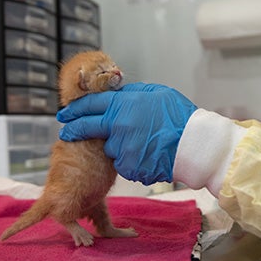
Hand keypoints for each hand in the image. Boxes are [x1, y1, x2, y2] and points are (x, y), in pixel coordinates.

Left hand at [56, 82, 197, 184]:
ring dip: (119, 146)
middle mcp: (118, 126)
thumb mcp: (155, 93)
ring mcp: (122, 149)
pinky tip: (148, 155)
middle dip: (74, 130)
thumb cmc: (179, 116)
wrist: (195, 145)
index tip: (64, 113)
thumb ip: (131, 93)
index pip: (90, 105)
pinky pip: (124, 164)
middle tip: (66, 132)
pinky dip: (131, 160)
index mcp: (123, 105)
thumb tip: (117, 94)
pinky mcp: (129, 167)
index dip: (74, 109)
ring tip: (142, 143)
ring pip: (110, 149)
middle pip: (88, 128)